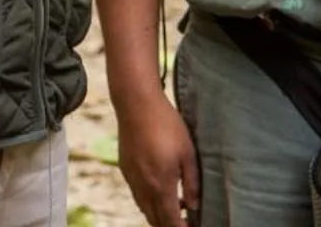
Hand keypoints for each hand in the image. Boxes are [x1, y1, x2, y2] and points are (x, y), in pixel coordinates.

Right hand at [117, 89, 199, 226]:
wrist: (136, 105)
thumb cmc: (166, 125)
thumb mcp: (188, 152)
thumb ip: (191, 181)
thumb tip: (194, 205)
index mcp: (161, 186)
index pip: (171, 221)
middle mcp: (144, 188)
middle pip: (155, 220)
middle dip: (170, 225)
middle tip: (185, 220)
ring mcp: (132, 180)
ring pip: (145, 209)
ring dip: (159, 214)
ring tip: (176, 206)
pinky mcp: (125, 170)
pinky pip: (137, 195)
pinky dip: (149, 201)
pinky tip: (160, 188)